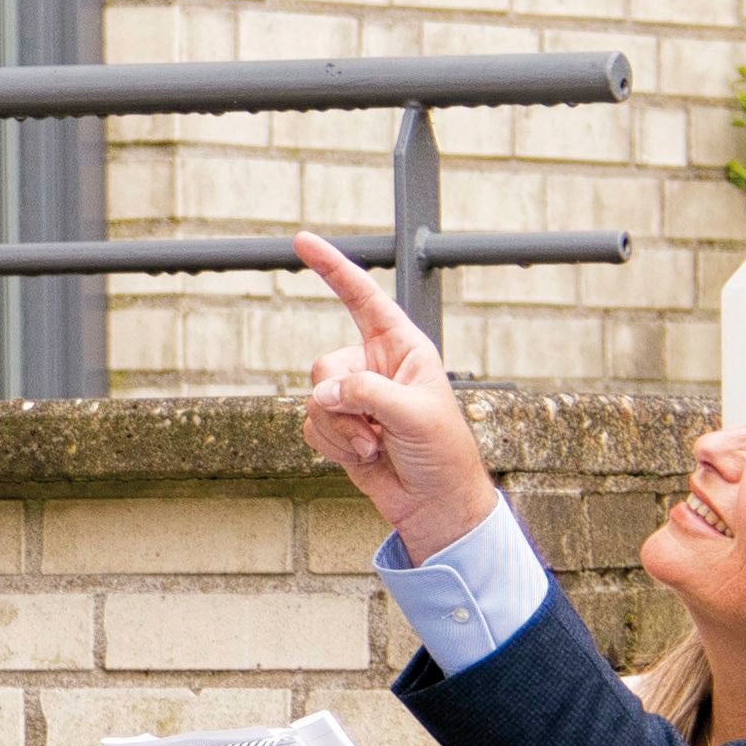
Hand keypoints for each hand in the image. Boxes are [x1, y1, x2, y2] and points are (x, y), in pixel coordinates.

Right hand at [295, 233, 502, 556]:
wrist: (434, 504)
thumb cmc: (442, 453)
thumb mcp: (415, 414)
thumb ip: (368, 393)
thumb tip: (326, 392)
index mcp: (402, 346)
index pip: (362, 296)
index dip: (332, 267)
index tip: (303, 241)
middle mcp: (374, 365)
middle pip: (325, 363)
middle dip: (343, 402)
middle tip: (376, 429)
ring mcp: (354, 397)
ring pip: (315, 398)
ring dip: (342, 431)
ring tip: (376, 447)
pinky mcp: (339, 427)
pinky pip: (311, 426)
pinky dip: (333, 446)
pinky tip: (364, 457)